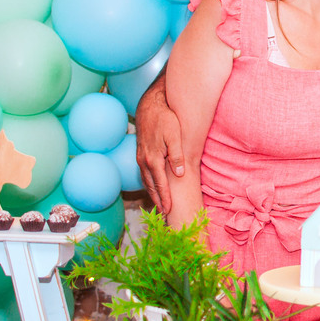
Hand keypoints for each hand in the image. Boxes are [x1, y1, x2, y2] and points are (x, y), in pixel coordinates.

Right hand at [135, 83, 183, 213]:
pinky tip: (154, 187)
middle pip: (151, 185)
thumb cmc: (166, 119)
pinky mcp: (141, 153)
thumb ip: (177, 154)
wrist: (150, 106)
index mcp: (153, 158)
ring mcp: (140, 157)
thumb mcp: (175, 135)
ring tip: (159, 205)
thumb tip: (179, 173)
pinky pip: (144, 173)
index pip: (160, 183)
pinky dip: (149, 183)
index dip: (165, 198)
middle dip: (158, 200)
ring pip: (146, 180)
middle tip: (164, 214)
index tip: (169, 210)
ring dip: (152, 193)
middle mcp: (144, 160)